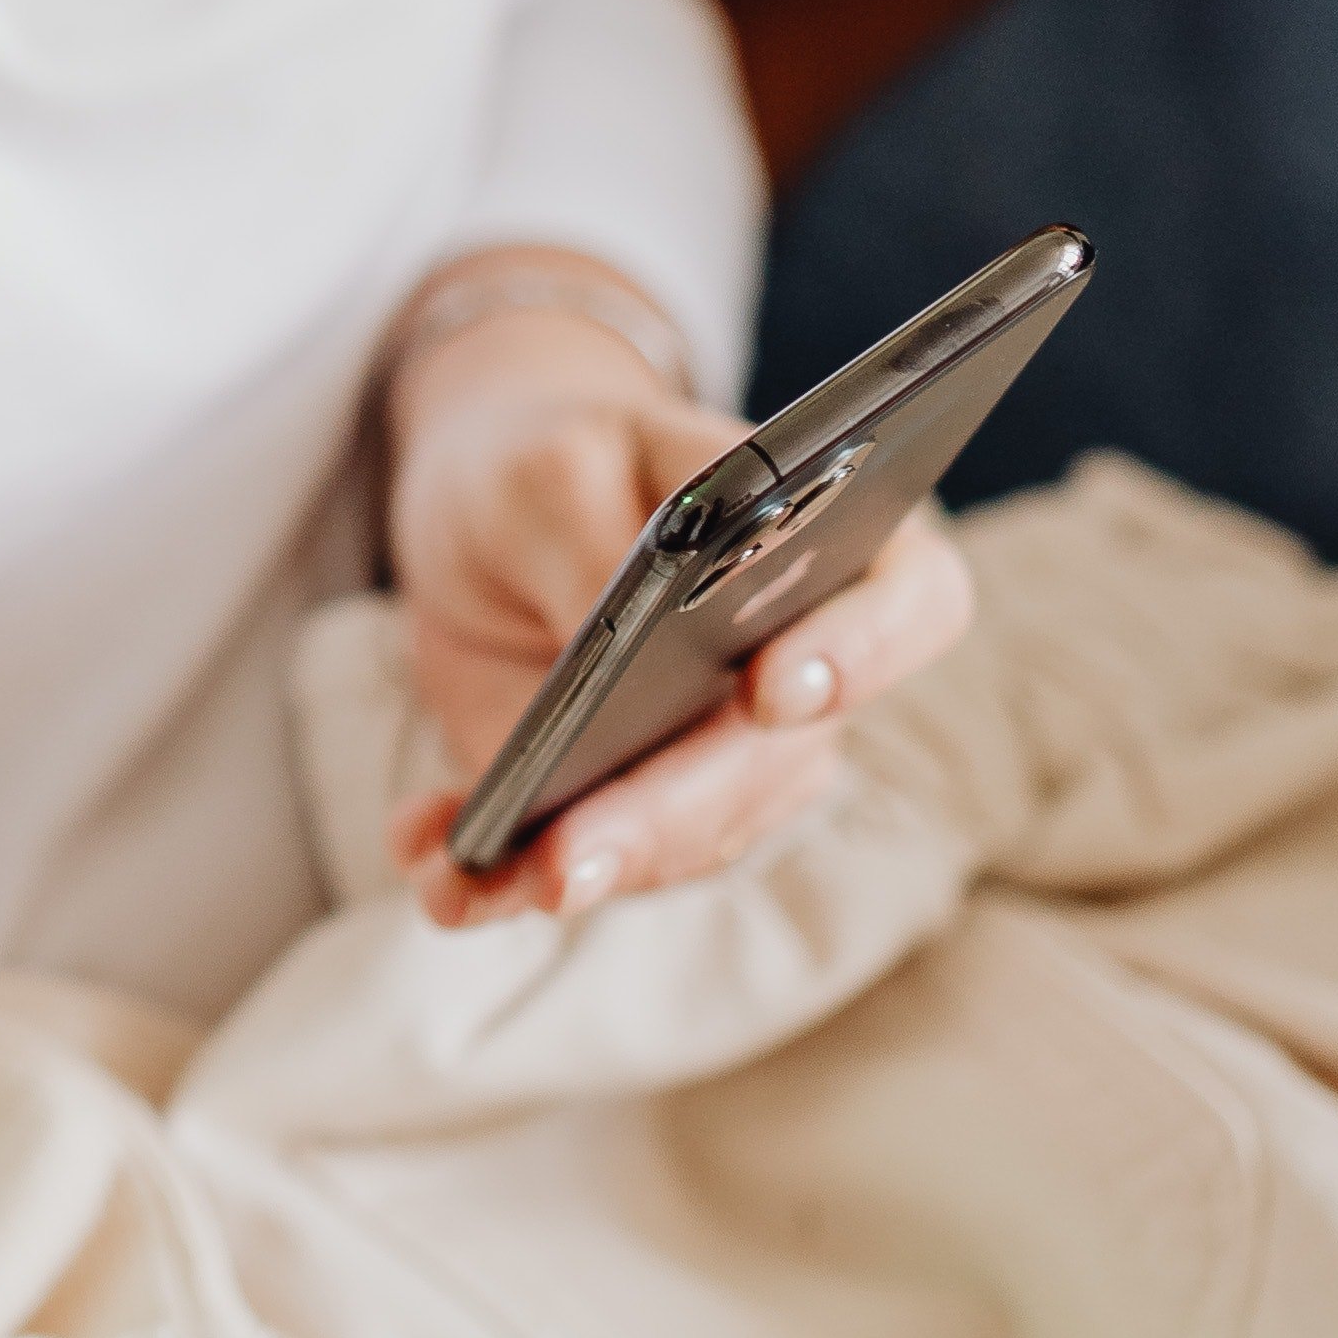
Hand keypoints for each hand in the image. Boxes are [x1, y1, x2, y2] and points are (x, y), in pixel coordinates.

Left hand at [379, 290, 973, 931]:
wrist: (488, 512)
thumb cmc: (553, 458)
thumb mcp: (551, 468)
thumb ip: (597, 544)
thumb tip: (612, 646)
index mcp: (830, 542)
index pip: (911, 602)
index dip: (862, 652)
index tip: (771, 690)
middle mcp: (801, 674)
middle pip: (773, 768)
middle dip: (664, 820)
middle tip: (567, 857)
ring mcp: (717, 760)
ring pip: (681, 846)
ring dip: (567, 866)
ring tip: (463, 865)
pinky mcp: (626, 812)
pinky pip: (574, 871)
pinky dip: (492, 880)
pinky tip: (426, 858)